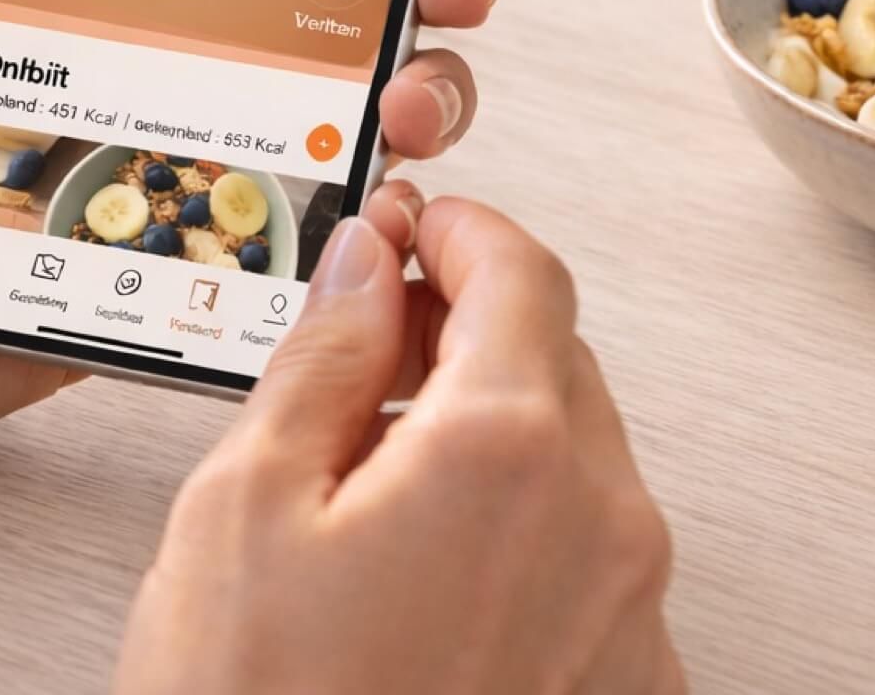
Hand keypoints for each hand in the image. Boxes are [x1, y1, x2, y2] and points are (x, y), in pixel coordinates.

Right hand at [115, 200, 681, 693]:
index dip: (460, 229)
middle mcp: (604, 526)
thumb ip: (323, 355)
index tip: (413, 225)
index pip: (525, 272)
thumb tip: (365, 265)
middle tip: (367, 347)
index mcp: (510, 450)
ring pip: (579, 459)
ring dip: (493, 432)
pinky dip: (521, 529)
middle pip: (559, 359)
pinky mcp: (630, 688)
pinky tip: (421, 572)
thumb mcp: (244, 504)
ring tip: (372, 482)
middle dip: (467, 330)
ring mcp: (630, 619)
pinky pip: (591, 558)